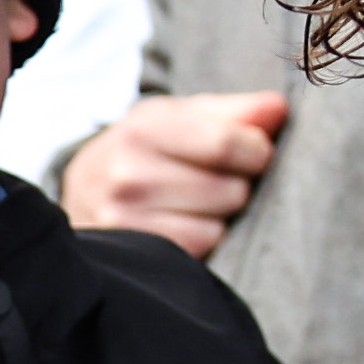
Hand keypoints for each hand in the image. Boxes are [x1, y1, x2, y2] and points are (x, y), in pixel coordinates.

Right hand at [59, 89, 286, 258]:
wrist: (84, 191)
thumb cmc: (147, 149)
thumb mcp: (180, 117)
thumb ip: (234, 112)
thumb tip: (278, 108)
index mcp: (143, 128)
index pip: (228, 144)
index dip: (257, 151)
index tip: (254, 153)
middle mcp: (127, 174)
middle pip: (230, 190)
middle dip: (236, 186)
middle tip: (214, 182)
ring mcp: (123, 219)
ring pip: (217, 227)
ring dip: (218, 218)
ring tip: (195, 205)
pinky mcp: (131, 255)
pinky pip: (199, 251)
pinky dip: (201, 241)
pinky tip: (182, 226)